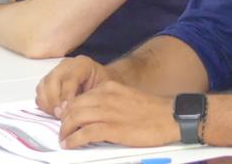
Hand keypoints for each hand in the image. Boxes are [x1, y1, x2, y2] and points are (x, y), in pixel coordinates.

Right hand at [35, 56, 111, 115]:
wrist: (101, 83)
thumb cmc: (104, 87)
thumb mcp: (106, 89)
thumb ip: (94, 97)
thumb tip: (81, 110)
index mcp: (82, 64)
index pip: (69, 79)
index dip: (66, 95)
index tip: (67, 110)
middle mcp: (66, 65)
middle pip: (52, 80)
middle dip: (54, 100)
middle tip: (60, 115)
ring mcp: (56, 72)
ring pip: (43, 85)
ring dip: (48, 103)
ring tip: (57, 114)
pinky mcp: (49, 81)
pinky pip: (40, 92)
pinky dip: (44, 103)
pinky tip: (53, 111)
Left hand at [55, 81, 174, 148]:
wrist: (170, 116)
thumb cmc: (151, 110)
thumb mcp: (126, 97)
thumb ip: (109, 101)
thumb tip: (94, 113)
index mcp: (108, 87)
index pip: (79, 97)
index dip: (69, 109)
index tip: (65, 118)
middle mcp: (105, 97)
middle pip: (73, 107)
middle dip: (64, 120)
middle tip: (61, 131)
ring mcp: (108, 112)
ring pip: (75, 119)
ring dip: (65, 131)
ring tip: (63, 139)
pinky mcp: (112, 129)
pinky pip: (85, 133)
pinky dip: (74, 139)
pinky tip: (70, 144)